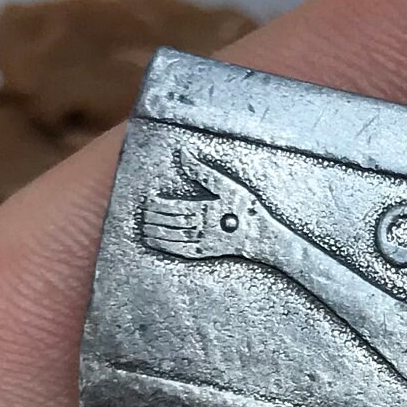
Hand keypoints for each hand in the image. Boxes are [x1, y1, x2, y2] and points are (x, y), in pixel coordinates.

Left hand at [137, 153, 290, 261]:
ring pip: (171, 235)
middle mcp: (199, 226)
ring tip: (144, 226)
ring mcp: (200, 241)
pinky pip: (178, 250)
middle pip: (169, 220)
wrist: (263, 238)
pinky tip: (154, 241)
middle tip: (143, 212)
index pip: (172, 205)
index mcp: (203, 207)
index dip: (157, 203)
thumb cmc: (248, 209)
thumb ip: (201, 171)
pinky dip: (164, 245)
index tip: (148, 199)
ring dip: (155, 230)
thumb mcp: (226, 184)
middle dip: (154, 216)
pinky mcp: (203, 254)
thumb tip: (184, 152)